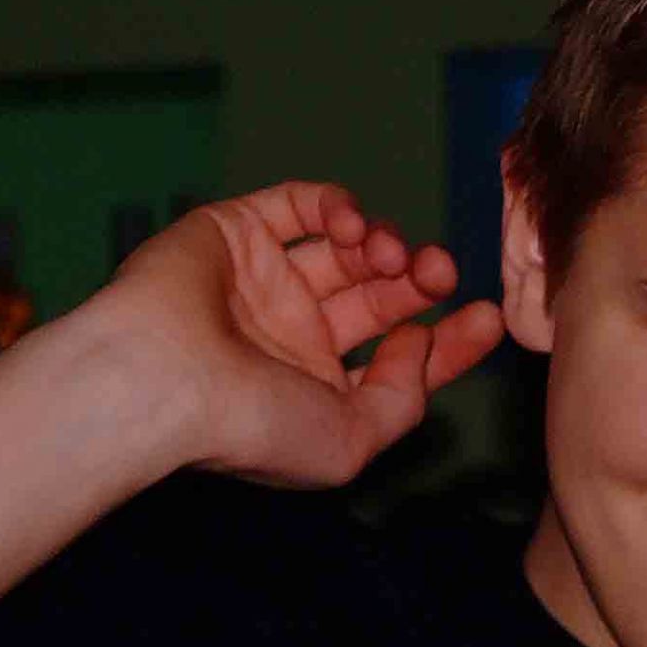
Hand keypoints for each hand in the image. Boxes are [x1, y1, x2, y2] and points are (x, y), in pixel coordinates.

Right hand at [104, 180, 503, 488]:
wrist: (159, 381)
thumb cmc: (250, 426)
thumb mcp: (352, 442)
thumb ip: (403, 399)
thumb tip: (421, 344)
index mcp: (316, 389)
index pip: (399, 358)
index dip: (449, 339)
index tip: (488, 318)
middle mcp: (291, 335)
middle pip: (381, 297)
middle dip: (420, 282)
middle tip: (441, 273)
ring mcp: (263, 281)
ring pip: (347, 249)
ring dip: (386, 243)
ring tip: (394, 257)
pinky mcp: (234, 232)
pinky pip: (299, 204)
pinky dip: (337, 206)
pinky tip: (353, 228)